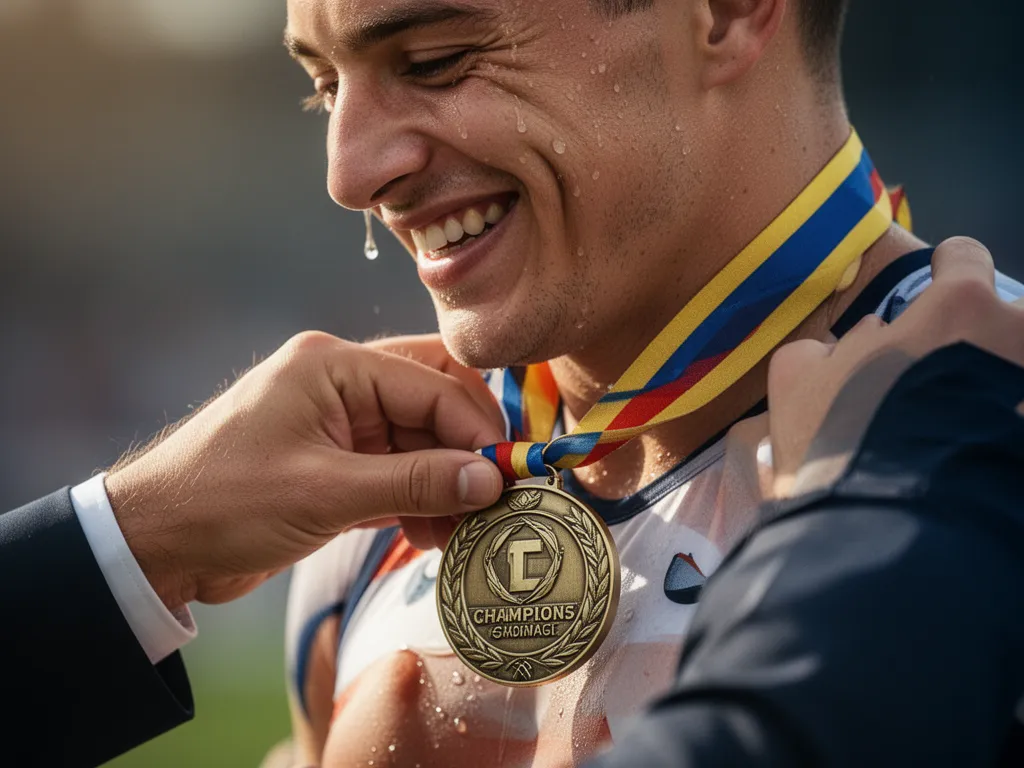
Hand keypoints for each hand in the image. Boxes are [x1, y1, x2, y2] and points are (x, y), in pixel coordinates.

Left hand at [105, 331, 504, 607]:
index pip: (432, 384)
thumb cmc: (224, 502)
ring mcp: (338, 425)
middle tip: (496, 497)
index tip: (509, 476)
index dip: (477, 430)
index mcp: (334, 365)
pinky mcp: (333, 464)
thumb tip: (491, 479)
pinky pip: (394, 471)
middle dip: (465, 451)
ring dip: (444, 483)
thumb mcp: (326, 493)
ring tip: (462, 531)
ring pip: (418, 442)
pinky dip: (416, 499)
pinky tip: (431, 535)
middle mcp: (340, 384)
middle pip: (432, 403)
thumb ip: (415, 482)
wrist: (153, 546)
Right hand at [768, 237, 1023, 495]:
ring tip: (957, 425)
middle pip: (1009, 321)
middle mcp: (1019, 340)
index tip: (936, 289)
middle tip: (941, 380)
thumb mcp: (797, 384)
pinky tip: (966, 462)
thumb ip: (822, 350)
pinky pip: (1011, 421)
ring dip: (990, 386)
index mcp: (960, 308)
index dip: (947, 270)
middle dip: (979, 341)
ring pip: (1012, 371)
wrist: (895, 536)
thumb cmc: (843, 442)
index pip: (966, 259)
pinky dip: (996, 430)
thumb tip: (863, 343)